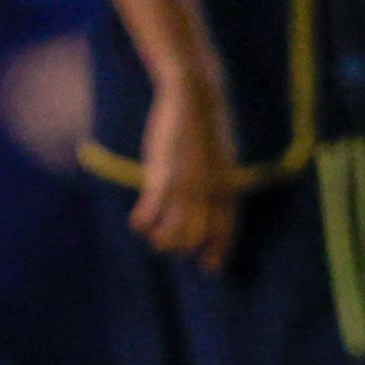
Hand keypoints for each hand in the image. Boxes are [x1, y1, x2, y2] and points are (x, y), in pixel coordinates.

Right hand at [129, 73, 238, 272]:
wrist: (194, 97)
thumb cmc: (205, 123)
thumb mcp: (221, 155)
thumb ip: (219, 179)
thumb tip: (214, 194)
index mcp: (228, 187)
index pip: (226, 229)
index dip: (219, 251)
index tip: (210, 267)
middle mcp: (210, 192)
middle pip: (195, 237)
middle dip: (179, 246)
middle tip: (165, 244)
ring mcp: (187, 185)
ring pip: (172, 231)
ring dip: (159, 239)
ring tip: (150, 234)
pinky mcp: (163, 175)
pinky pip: (151, 212)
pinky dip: (143, 222)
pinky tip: (137, 222)